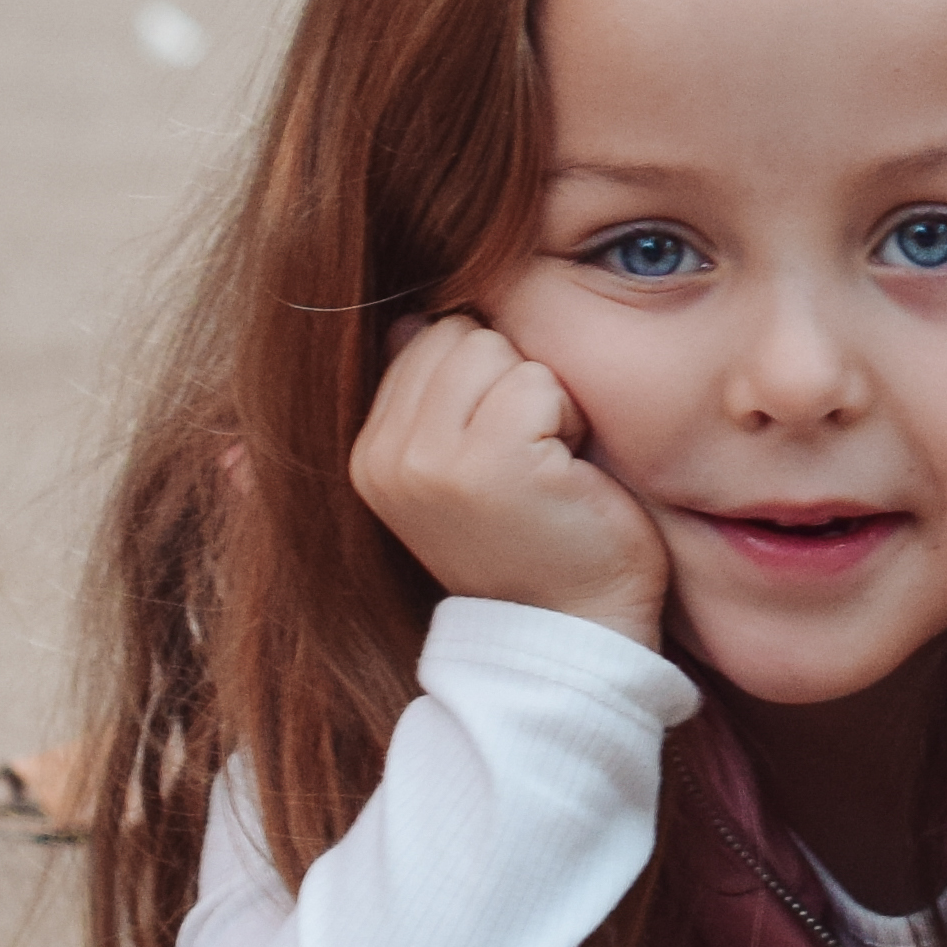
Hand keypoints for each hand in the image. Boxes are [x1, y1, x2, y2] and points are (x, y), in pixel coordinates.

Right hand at [350, 312, 667, 648]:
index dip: (488, 380)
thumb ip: (427, 394)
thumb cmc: (536, 538)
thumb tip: (407, 319)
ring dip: (543, 398)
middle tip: (531, 457)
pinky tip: (565, 476)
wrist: (575, 627)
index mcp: (371, 454)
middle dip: (514, 379)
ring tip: (546, 465)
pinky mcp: (490, 464)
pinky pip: (538, 382)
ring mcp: (432, 462)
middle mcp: (386, 458)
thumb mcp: (464, 465)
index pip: (428, 338)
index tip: (505, 450)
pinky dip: (570, 420)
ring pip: (497, 350)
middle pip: (462, 335)